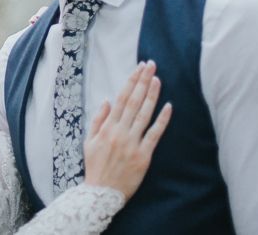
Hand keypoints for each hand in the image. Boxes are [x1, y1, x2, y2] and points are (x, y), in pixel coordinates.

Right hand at [83, 60, 171, 200]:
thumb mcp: (89, 140)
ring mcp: (133, 143)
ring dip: (152, 95)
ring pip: (145, 114)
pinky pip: (154, 135)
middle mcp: (121, 131)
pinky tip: (168, 106)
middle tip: (151, 65)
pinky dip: (162, 120)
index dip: (131, 81)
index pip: (122, 98)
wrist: (102, 192)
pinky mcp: (144, 156)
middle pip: (134, 101)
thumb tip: (107, 100)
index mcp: (108, 126)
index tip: (138, 68)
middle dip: (143, 81)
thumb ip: (98, 119)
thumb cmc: (95, 166)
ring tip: (158, 78)